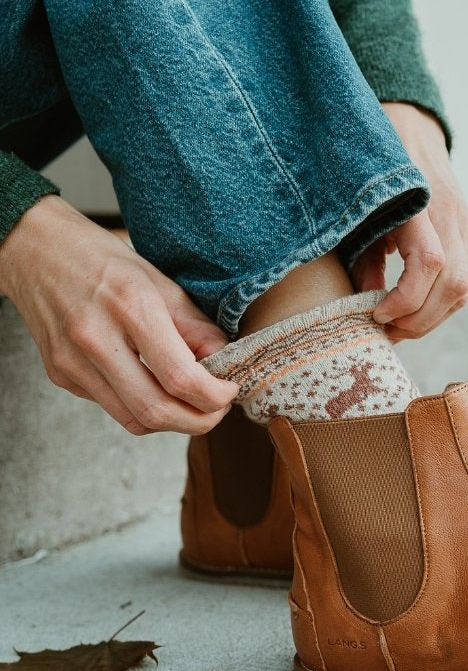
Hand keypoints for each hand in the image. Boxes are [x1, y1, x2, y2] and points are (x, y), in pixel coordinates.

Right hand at [0, 194, 237, 434]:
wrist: (33, 249)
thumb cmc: (101, 260)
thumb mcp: (161, 281)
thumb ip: (196, 327)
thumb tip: (225, 362)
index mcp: (130, 307)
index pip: (180, 377)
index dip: (215, 396)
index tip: (229, 390)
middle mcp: (96, 338)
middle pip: (157, 411)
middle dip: (199, 420)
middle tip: (217, 409)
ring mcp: (72, 361)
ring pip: (134, 420)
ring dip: (172, 421)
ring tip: (190, 402)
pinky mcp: (60, 375)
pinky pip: (112, 407)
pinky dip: (141, 406)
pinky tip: (151, 385)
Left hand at [353, 102, 467, 341]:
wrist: (408, 124)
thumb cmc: (371, 167)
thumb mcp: (357, 207)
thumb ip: (362, 254)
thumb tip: (366, 300)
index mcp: (421, 202)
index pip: (430, 265)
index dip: (406, 300)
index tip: (376, 313)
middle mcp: (451, 215)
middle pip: (453, 287)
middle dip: (419, 320)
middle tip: (385, 333)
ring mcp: (465, 225)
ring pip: (461, 290)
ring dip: (430, 318)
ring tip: (396, 327)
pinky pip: (460, 281)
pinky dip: (437, 304)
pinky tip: (410, 309)